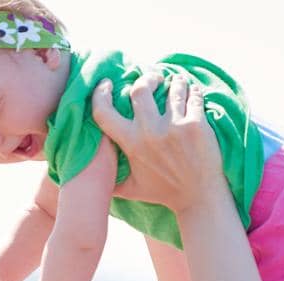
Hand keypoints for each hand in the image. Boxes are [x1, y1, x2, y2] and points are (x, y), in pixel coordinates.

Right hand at [90, 72, 220, 213]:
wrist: (199, 198)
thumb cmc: (164, 193)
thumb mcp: (131, 189)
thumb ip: (110, 179)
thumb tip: (84, 173)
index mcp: (131, 144)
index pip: (104, 112)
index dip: (100, 94)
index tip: (106, 84)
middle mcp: (151, 133)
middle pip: (140, 88)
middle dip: (147, 78)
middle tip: (155, 79)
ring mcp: (174, 127)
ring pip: (173, 88)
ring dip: (175, 82)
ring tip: (177, 83)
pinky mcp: (196, 125)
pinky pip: (194, 96)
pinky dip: (193, 91)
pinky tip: (193, 91)